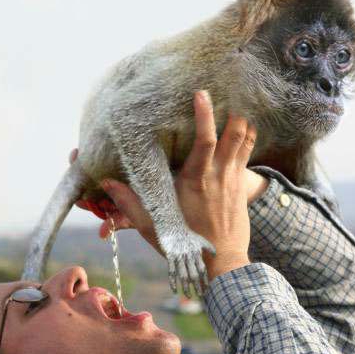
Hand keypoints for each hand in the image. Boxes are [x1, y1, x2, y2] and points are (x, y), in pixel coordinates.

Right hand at [71, 93, 268, 280]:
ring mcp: (233, 179)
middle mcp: (218, 176)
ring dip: (242, 119)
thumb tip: (105, 185)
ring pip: (244, 139)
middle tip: (226, 89)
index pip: (204, 141)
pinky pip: (249, 152)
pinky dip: (249, 135)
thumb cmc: (185, 245)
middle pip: (233, 133)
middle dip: (231, 110)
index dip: (204, 115)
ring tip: (235, 101)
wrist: (220, 263)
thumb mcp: (153, 226)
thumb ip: (128, 203)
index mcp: (195, 181)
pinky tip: (246, 123)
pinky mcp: (242, 186)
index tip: (200, 94)